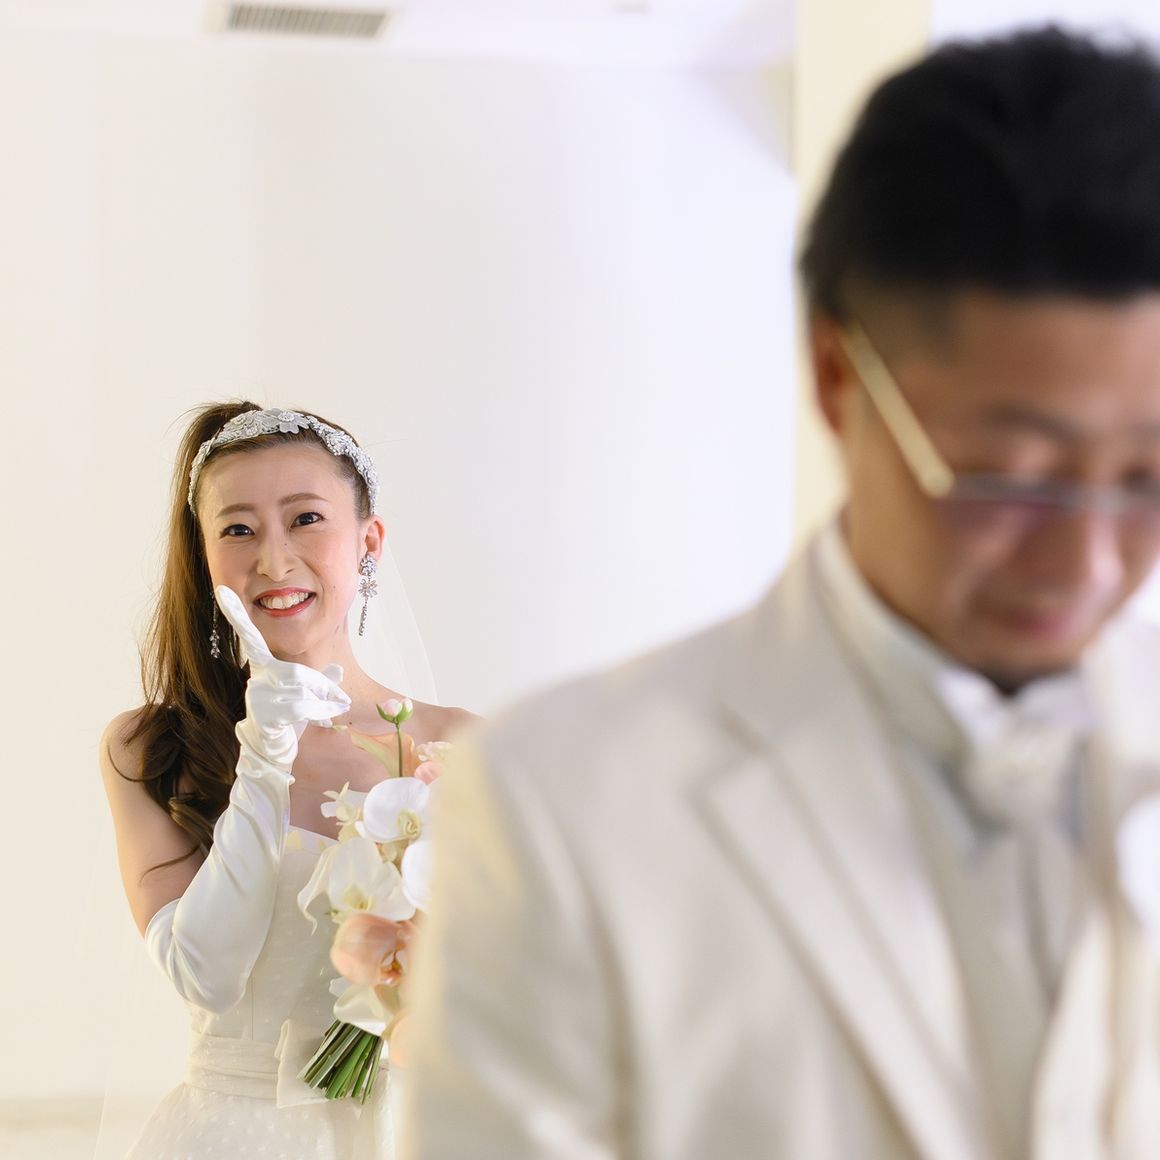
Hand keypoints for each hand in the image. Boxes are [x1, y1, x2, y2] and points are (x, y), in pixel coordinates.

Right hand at [214, 585, 351, 767]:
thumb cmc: (287, 722)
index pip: (250, 637)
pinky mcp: (264, 716)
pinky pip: (301, 707)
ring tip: (331, 711)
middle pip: (297, 673)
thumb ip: (321, 682)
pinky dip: (320, 712)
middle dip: (322, 688)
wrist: (272, 753)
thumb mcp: (306, 697)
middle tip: (340, 700)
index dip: (237, 615)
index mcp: (263, 668)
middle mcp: (256, 678)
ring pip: (302, 691)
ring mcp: (257, 698)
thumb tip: (338, 669)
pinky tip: (323, 719)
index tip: (223, 589)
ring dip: (324, 703)